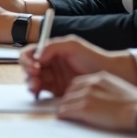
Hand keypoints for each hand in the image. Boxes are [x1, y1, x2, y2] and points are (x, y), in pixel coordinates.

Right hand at [19, 36, 136, 96]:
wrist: (108, 73)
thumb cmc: (92, 57)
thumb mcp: (73, 45)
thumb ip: (52, 47)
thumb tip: (37, 57)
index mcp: (50, 51)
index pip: (30, 53)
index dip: (28, 59)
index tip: (35, 65)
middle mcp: (49, 63)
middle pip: (28, 67)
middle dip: (28, 72)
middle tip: (36, 76)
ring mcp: (52, 77)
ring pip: (32, 80)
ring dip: (31, 82)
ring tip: (37, 86)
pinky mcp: (56, 90)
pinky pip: (41, 91)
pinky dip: (37, 92)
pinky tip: (39, 92)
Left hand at [57, 71, 136, 133]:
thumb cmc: (135, 104)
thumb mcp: (118, 89)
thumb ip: (105, 90)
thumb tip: (99, 100)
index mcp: (100, 77)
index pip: (78, 83)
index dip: (74, 92)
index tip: (72, 99)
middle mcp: (91, 84)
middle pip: (70, 91)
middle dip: (67, 100)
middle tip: (65, 107)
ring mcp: (87, 96)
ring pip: (66, 101)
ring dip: (64, 108)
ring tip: (63, 114)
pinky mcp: (85, 108)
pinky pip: (66, 111)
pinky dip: (63, 115)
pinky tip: (62, 118)